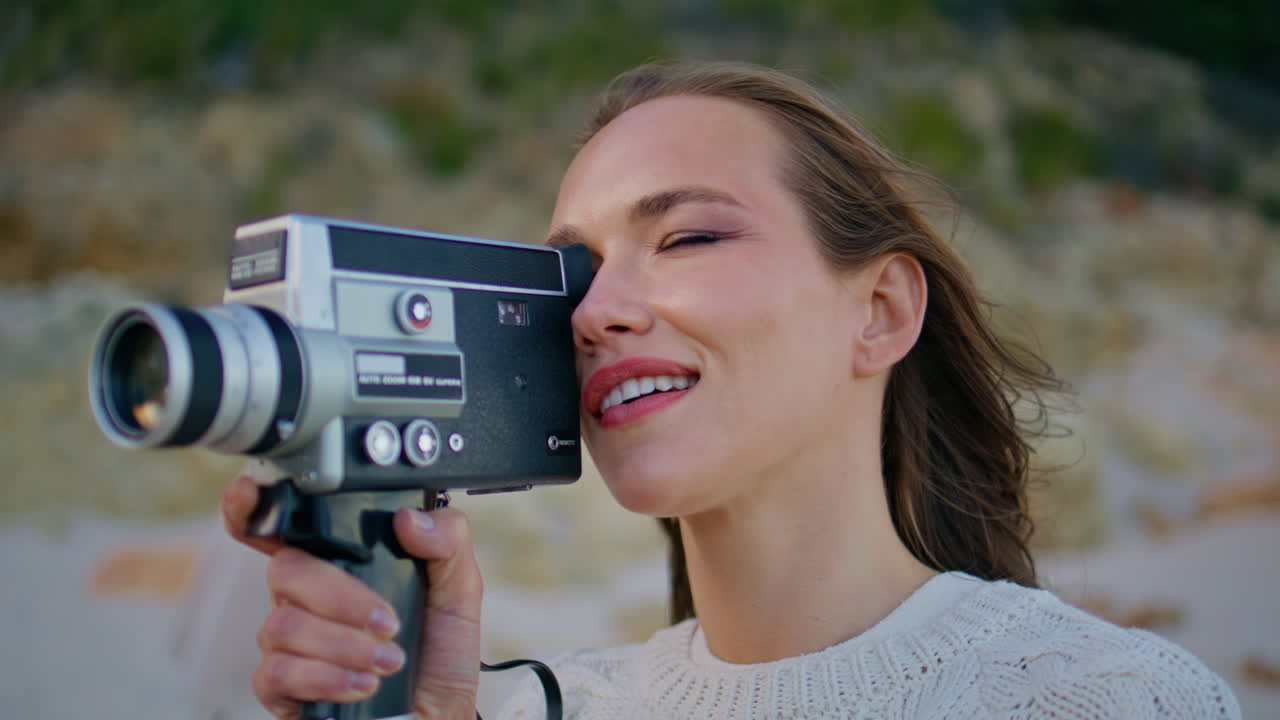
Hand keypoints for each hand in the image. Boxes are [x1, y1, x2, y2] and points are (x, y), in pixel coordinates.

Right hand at [221, 475, 484, 718]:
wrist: (438, 717)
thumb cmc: (439, 657)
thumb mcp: (459, 592)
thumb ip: (448, 543)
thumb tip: (410, 518)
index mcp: (342, 564)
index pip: (286, 527)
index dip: (255, 506)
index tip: (251, 492)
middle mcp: (307, 597)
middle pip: (286, 569)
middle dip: (341, 597)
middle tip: (388, 621)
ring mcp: (289, 642)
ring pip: (282, 623)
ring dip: (343, 644)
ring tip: (389, 661)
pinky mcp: (281, 688)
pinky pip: (275, 672)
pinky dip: (325, 678)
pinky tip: (362, 684)